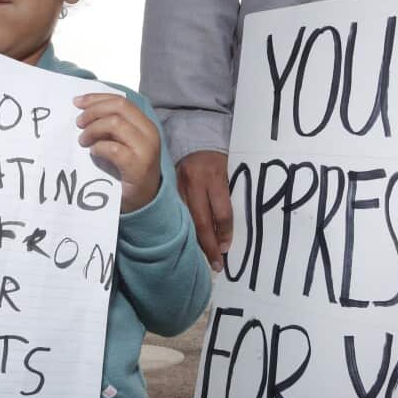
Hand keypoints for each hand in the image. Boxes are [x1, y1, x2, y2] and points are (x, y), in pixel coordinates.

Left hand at [75, 93, 161, 212]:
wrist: (144, 200)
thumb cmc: (127, 171)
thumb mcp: (121, 143)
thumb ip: (110, 127)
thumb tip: (82, 111)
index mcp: (145, 124)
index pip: (121, 101)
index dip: (97, 98)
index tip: (77, 102)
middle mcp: (149, 133)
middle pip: (119, 107)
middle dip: (94, 111)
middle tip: (78, 123)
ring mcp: (145, 149)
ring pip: (115, 124)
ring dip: (93, 129)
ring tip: (83, 140)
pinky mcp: (138, 167)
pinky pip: (113, 149)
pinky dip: (98, 148)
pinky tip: (93, 153)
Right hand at [175, 150, 232, 272]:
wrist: (193, 134)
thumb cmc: (217, 154)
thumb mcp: (229, 169)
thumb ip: (228, 194)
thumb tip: (228, 226)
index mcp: (213, 176)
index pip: (221, 212)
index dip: (225, 233)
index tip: (226, 247)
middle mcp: (194, 182)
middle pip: (201, 221)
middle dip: (209, 245)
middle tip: (216, 264)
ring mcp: (178, 186)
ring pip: (186, 219)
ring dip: (195, 239)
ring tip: (202, 256)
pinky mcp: (169, 188)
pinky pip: (176, 212)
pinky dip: (183, 227)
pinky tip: (187, 239)